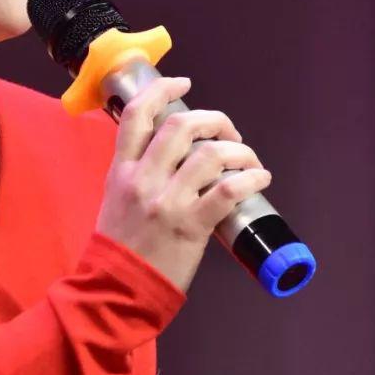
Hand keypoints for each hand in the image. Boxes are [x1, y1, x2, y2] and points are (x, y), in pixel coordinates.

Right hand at [95, 75, 271, 294]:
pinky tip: (260, 179)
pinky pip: (229, 190)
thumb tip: (170, 156)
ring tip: (248, 161)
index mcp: (122, 171)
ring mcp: (168, 202)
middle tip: (228, 134)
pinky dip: (251, 178)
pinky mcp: (191, 226)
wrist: (116, 290)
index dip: (163, 90)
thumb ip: (136, 176)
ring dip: (239, 151)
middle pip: (182, 125)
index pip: (137, 115)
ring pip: (211, 154)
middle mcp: (144, 180)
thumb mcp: (114, 202)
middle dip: (214, 120)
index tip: (184, 83)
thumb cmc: (118, 249)